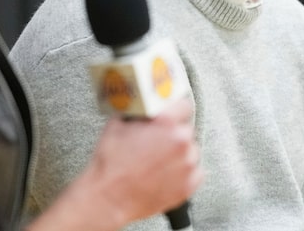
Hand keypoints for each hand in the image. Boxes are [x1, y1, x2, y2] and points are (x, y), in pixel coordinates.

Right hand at [25, 99, 201, 230]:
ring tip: (158, 162)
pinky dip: (184, 173)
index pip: (184, 106)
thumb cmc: (111, 163)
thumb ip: (138, 112)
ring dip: (179, 154)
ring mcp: (187, 165)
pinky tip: (165, 174)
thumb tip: (144, 106)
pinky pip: (195, 173)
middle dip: (173, 134)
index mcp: (166, 123)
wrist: (108, 198)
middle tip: (157, 142)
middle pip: (186, 130)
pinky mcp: (188, 186)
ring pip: (190, 152)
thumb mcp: (118, 124)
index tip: (172, 115)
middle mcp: (181, 142)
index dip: (176, 110)